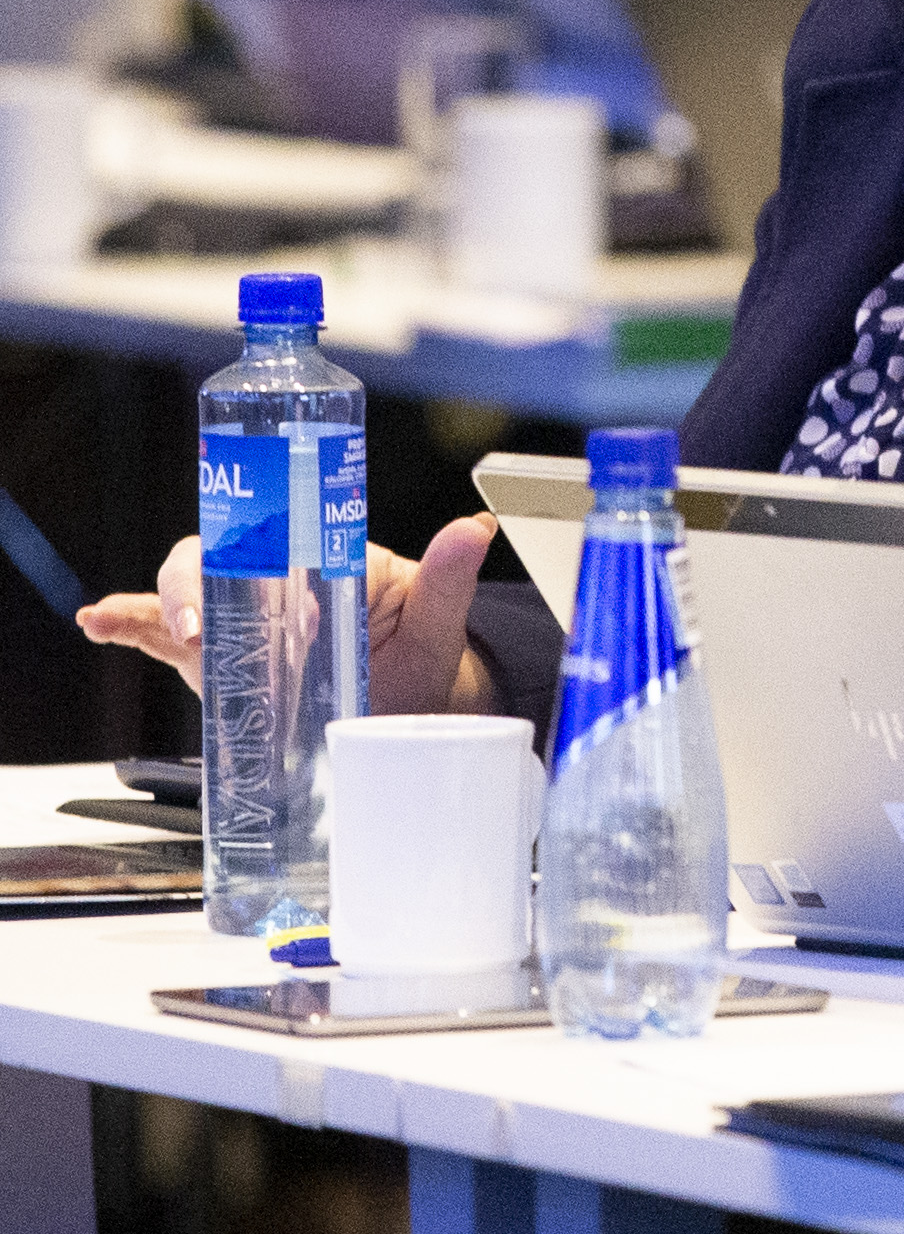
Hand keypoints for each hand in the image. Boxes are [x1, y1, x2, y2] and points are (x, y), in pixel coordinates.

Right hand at [79, 513, 498, 711]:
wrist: (403, 711)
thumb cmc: (418, 656)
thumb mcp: (436, 619)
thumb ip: (449, 577)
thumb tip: (474, 529)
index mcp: (318, 555)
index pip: (269, 522)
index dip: (242, 529)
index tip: (237, 559)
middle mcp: (271, 579)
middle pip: (212, 556)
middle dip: (190, 582)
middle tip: (199, 625)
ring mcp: (239, 618)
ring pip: (183, 591)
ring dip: (156, 603)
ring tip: (149, 628)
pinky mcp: (216, 657)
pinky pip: (160, 635)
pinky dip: (126, 624)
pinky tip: (99, 625)